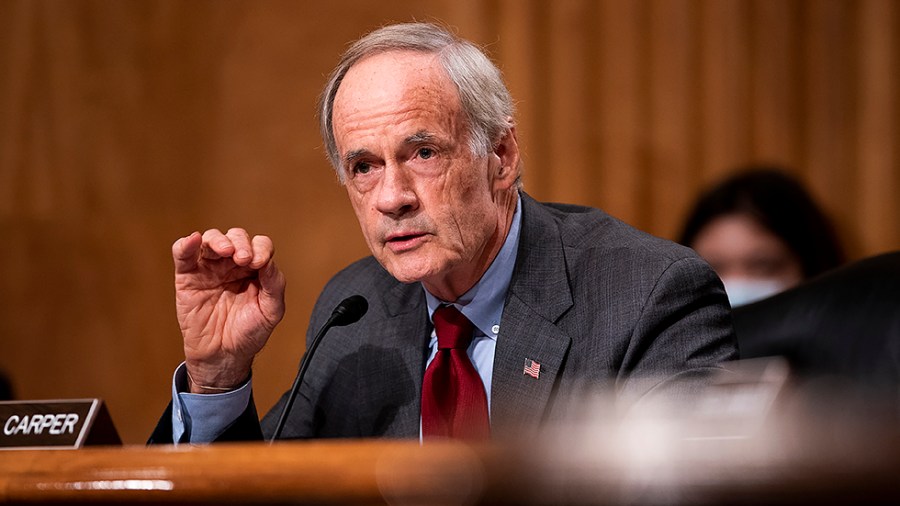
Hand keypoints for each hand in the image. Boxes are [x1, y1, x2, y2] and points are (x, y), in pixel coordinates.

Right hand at [172, 228, 285, 392]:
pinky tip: (193, 240)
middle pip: (236, 237)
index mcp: (254, 269)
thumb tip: (269, 262)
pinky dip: (186, 244)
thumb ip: (274, 285)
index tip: (260, 264)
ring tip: (226, 252)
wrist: (223, 356)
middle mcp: (232, 265)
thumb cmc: (248, 333)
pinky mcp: (187, 277)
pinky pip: (183, 254)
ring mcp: (209, 269)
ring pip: (211, 239)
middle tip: (244, 259)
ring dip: (219, 240)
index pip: (259, 245)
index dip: (261, 249)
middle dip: (242, 243)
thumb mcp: (271, 311)